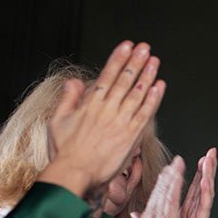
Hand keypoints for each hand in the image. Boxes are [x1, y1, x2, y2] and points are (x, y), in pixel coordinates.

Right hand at [43, 41, 164, 198]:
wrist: (75, 172)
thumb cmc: (65, 151)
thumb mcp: (58, 120)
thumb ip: (68, 99)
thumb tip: (74, 82)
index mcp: (90, 104)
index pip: (107, 75)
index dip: (118, 59)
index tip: (127, 46)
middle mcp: (107, 110)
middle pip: (124, 80)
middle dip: (136, 62)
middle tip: (145, 48)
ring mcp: (120, 122)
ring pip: (136, 94)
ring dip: (147, 76)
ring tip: (154, 61)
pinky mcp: (130, 136)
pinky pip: (144, 114)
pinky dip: (153, 100)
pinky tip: (159, 88)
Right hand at [119, 157, 184, 217]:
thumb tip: (136, 215)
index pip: (155, 199)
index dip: (162, 185)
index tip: (168, 173)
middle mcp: (151, 216)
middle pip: (160, 192)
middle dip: (168, 175)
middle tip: (176, 161)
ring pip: (165, 192)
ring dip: (172, 176)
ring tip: (179, 163)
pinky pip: (171, 201)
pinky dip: (174, 187)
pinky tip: (179, 177)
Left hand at [167, 148, 216, 217]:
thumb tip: (138, 214)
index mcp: (184, 213)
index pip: (190, 188)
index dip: (194, 173)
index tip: (197, 158)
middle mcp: (194, 214)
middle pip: (202, 186)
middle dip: (206, 169)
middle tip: (211, 152)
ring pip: (205, 193)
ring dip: (209, 176)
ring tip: (211, 160)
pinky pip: (204, 207)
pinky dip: (206, 193)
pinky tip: (207, 182)